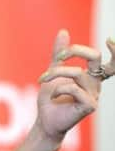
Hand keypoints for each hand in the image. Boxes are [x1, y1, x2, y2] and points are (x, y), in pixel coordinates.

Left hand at [35, 29, 113, 144]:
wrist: (46, 118)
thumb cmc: (51, 96)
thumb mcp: (54, 70)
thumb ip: (59, 53)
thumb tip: (64, 31)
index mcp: (90, 76)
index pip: (110, 63)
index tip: (109, 39)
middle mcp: (95, 84)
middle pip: (96, 58)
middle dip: (76, 51)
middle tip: (60, 57)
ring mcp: (94, 95)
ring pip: (76, 72)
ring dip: (55, 73)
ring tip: (44, 79)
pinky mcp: (89, 106)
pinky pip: (74, 88)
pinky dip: (58, 88)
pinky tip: (53, 96)